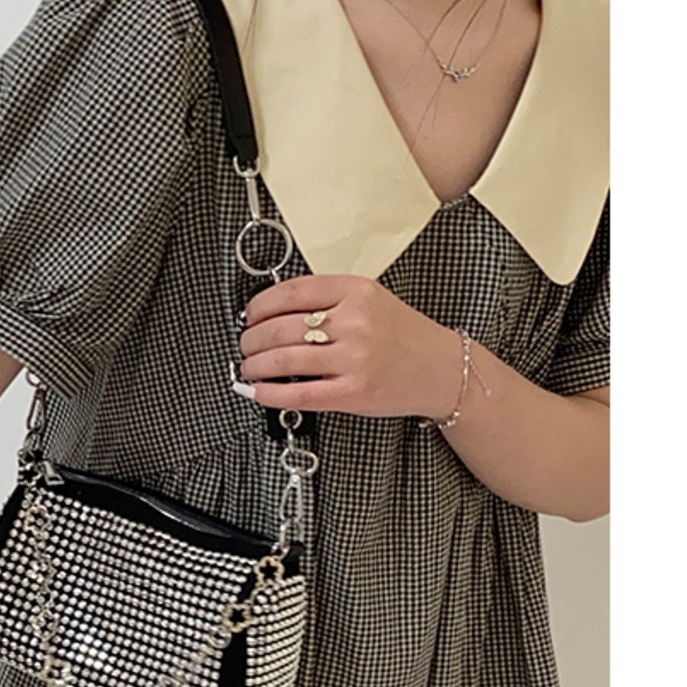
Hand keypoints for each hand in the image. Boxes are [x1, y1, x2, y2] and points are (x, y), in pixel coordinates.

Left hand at [232, 273, 461, 420]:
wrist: (441, 368)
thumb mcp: (370, 299)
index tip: (250, 316)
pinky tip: (256, 391)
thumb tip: (272, 312)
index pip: (291, 293)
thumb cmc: (401, 335)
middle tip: (246, 346)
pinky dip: (270, 394)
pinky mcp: (353, 393)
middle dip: (251, 340)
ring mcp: (354, 359)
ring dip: (255, 366)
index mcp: (356, 291)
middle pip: (280, 328)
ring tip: (248, 368)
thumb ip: (328, 299)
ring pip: (284, 360)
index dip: (259, 306)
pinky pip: (299, 394)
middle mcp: (354, 322)